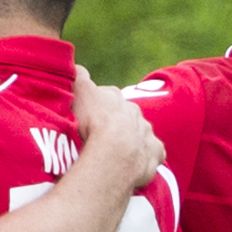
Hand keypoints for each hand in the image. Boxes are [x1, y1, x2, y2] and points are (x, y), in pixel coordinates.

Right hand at [71, 66, 163, 188]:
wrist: (116, 152)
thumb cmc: (93, 122)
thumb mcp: (80, 93)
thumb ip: (78, 77)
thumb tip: (76, 66)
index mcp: (115, 97)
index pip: (105, 96)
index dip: (96, 106)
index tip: (87, 115)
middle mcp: (134, 112)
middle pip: (124, 115)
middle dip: (115, 123)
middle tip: (98, 137)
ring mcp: (146, 132)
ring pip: (139, 133)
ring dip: (130, 140)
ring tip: (114, 154)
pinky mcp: (155, 152)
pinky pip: (152, 153)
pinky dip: (145, 157)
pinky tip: (134, 165)